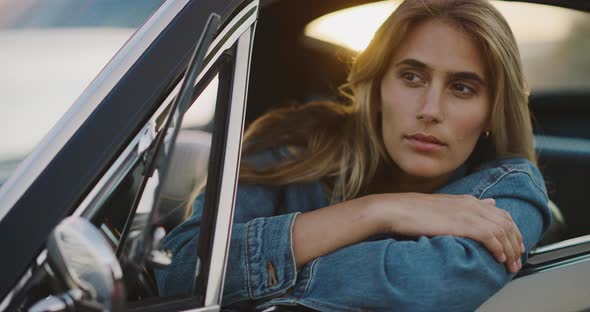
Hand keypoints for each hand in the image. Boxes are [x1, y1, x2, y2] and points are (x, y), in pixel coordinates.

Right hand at [368, 193, 524, 272]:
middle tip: (518, 258)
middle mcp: (472, 204)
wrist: (398, 210)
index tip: (515, 244)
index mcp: (467, 200)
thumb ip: (466, 207)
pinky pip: (491, 237)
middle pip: (506, 223)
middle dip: (516, 242)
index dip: (512, 230)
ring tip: (511, 264)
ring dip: (510, 250)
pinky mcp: (464, 224)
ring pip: (502, 231)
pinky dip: (499, 249)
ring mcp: (469, 213)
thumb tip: (489, 203)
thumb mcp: (444, 206)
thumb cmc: (413, 211)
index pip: (501, 213)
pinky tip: (499, 258)